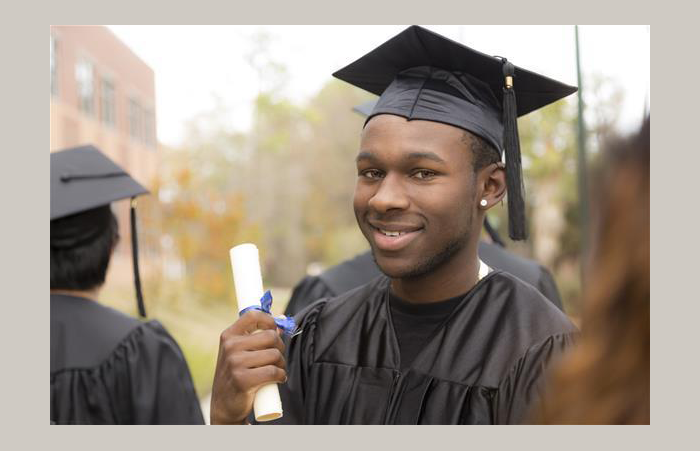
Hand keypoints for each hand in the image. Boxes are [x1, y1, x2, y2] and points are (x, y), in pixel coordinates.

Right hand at [210, 310, 286, 424]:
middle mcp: (230, 347)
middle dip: (280, 347)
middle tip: (277, 358)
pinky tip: (279, 378)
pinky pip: (273, 372)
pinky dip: (281, 375)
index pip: (253, 315)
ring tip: (277, 370)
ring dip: (282, 363)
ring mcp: (235, 363)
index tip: (275, 330)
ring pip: (274, 355)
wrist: (224, 405)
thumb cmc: (236, 375)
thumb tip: (281, 322)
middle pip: (270, 336)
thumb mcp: (238, 352)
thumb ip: (256, 336)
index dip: (269, 320)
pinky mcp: (243, 380)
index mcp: (229, 336)